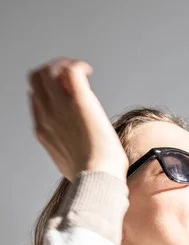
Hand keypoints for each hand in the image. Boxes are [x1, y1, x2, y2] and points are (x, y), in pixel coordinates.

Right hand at [27, 57, 128, 181]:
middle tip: (72, 75)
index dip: (50, 90)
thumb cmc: (92, 177)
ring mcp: (61, 108)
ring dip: (65, 65)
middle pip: (37, 79)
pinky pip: (70, 70)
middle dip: (53, 71)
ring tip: (81, 71)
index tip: (67, 92)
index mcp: (43, 131)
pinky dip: (78, 65)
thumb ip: (67, 150)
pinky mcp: (80, 102)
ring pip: (49, 70)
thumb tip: (80, 149)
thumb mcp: (69, 163)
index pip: (36, 98)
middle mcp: (47, 116)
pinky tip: (88, 71)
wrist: (97, 179)